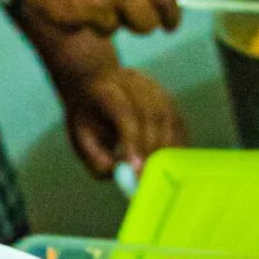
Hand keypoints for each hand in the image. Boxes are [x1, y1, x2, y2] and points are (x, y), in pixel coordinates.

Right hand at [1, 0, 179, 37]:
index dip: (171, 15)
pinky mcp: (77, 20)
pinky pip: (84, 28)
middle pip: (147, 24)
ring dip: (102, 19)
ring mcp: (100, 6)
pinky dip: (76, 19)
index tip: (170, 24)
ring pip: (113, 28)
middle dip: (139, 23)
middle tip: (127, 18)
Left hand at [56, 64, 187, 177]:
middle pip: (151, 114)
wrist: (95, 84)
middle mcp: (133, 81)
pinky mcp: (168, 97)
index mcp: (106, 88)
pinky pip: (178, 122)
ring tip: (160, 173)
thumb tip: (123, 174)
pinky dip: (177, 143)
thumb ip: (96, 158)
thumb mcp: (80, 138)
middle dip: (152, 149)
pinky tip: (170, 162)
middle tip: (149, 176)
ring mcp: (153, 87)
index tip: (136, 168)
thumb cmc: (87, 116)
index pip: (124, 111)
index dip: (133, 139)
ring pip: (169, 117)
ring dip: (167, 148)